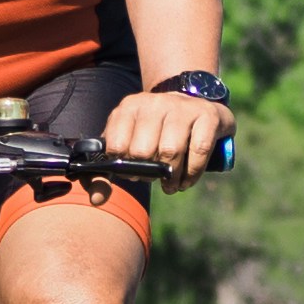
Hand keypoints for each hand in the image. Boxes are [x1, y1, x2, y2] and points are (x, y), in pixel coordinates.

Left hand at [103, 84, 234, 173]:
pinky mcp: (207, 115)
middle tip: (155, 177)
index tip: (134, 170)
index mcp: (129, 107)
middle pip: (143, 151)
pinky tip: (186, 181)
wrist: (194, 102)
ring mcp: (181, 107)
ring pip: (170, 151)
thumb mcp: (129, 140)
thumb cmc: (157, 130)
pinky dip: (192, 174)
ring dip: (171, 178)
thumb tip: (96, 200)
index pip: (117, 146)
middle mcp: (154, 103)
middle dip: (148, 172)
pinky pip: (197, 151)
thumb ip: (107, 170)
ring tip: (171, 184)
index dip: (125, 166)